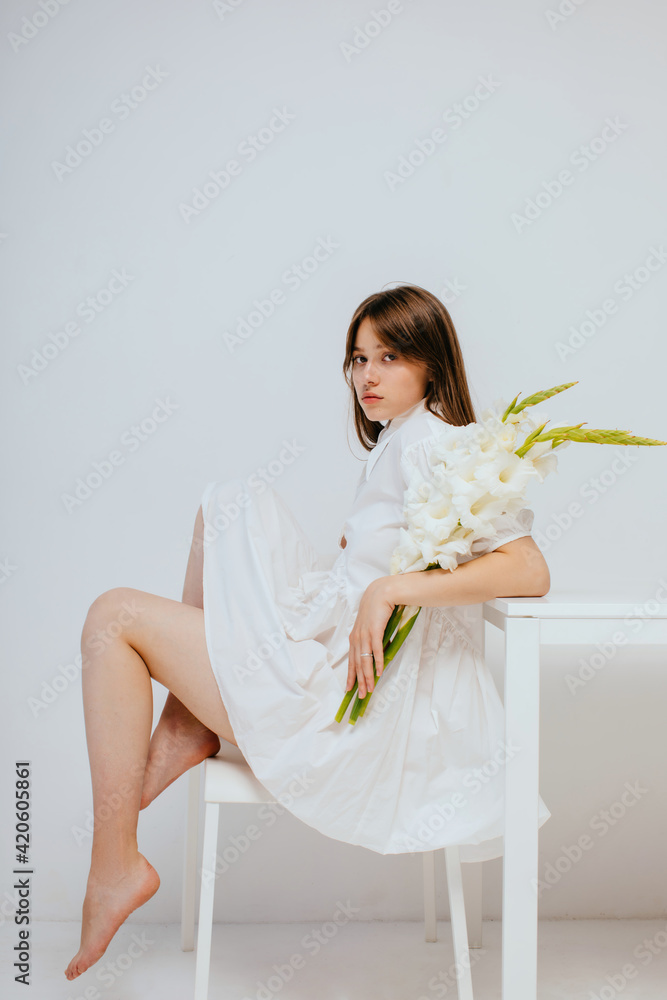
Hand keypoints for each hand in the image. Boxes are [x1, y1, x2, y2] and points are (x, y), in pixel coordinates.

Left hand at [346, 577, 395, 697]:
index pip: (351, 661)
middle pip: (356, 664)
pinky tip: (379, 673)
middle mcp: (356, 638)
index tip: (349, 689)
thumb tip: (377, 655)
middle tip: (360, 696)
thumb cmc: (376, 610)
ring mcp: (364, 635)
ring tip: (369, 689)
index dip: (350, 676)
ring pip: (364, 660)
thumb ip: (371, 640)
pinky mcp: (374, 631)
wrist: (381, 593)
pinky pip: (375, 650)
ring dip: (367, 677)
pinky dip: (377, 662)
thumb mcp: (370, 627)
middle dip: (358, 682)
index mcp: (354, 638)